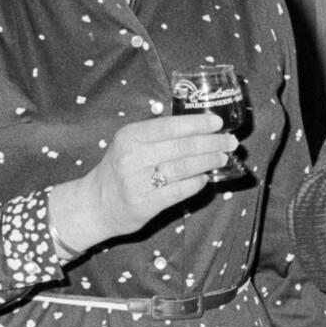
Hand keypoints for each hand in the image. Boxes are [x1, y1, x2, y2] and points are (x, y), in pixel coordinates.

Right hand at [50, 110, 241, 251]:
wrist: (95, 204)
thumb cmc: (119, 169)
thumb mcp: (129, 143)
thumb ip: (157, 135)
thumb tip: (199, 127)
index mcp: (130, 136)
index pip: (170, 125)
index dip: (198, 123)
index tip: (218, 122)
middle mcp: (133, 156)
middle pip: (182, 147)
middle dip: (212, 143)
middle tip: (230, 142)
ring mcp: (138, 181)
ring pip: (184, 168)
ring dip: (208, 162)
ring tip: (222, 158)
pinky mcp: (145, 203)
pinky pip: (179, 190)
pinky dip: (196, 183)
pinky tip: (205, 178)